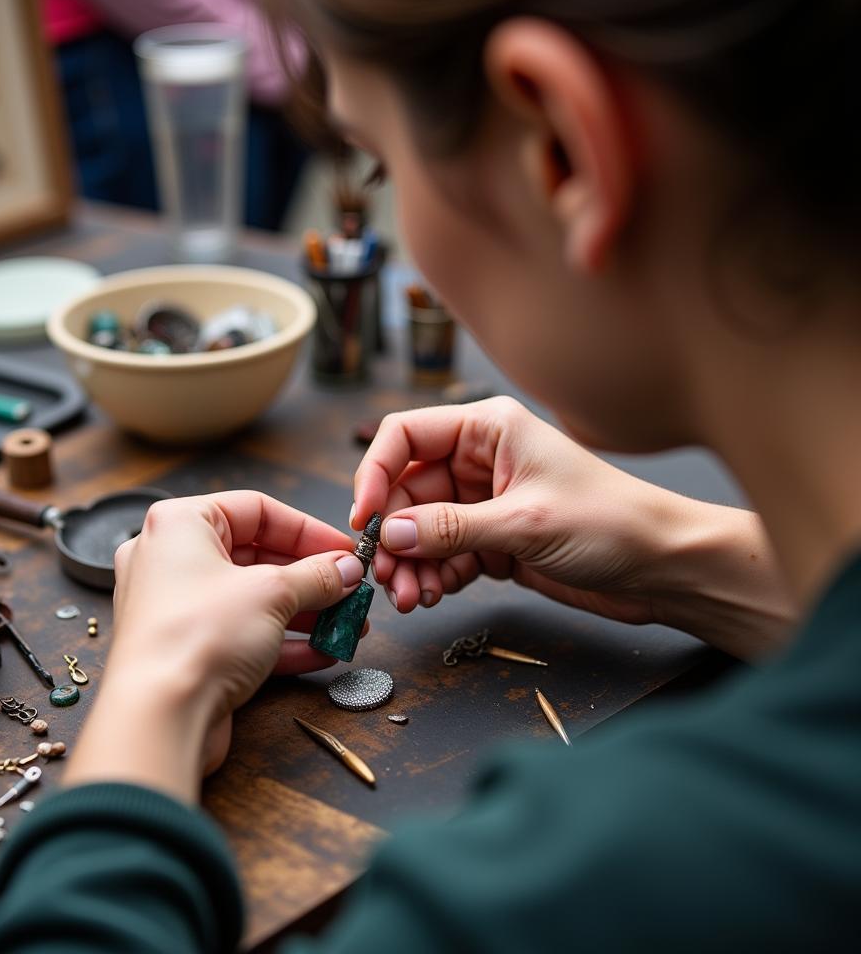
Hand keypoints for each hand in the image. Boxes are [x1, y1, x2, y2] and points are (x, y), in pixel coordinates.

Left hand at [64, 492, 363, 801]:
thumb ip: (316, 576)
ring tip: (347, 625)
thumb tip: (345, 568)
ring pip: (254, 600)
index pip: (256, 510)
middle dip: (311, 577)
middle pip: (257, 557)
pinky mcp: (189, 651)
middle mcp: (172, 561)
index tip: (344, 551)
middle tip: (350, 589)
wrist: (159, 717)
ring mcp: (178, 609)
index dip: (308, 530)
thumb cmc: (194, 638)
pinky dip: (284, 642)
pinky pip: (244, 636)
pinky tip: (324, 652)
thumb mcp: (272, 593)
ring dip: (305, 612)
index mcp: (180, 525)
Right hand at [354, 398, 791, 657]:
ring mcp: (484, 503)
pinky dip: (433, 576)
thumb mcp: (526, 522)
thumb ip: (452, 527)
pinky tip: (432, 595)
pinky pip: (444, 555)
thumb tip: (393, 533)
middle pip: (408, 489)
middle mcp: (479, 461)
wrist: (661, 568)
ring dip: (410, 563)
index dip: (376, 472)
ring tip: (410, 596)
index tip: (366, 517)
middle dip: (394, 533)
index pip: (408, 435)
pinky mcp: (492, 540)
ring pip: (422, 528)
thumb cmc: (612, 522)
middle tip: (385, 574)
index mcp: (488, 430)